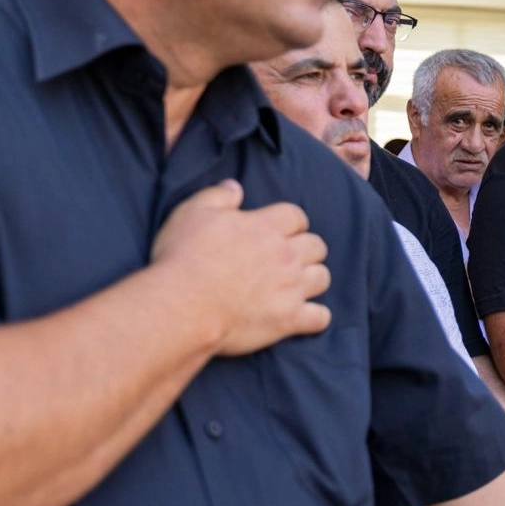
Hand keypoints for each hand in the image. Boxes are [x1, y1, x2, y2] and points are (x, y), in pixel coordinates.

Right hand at [151, 180, 330, 354]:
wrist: (181, 306)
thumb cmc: (182, 257)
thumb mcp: (192, 212)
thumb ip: (218, 196)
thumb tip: (235, 186)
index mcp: (266, 227)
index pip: (297, 216)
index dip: (289, 222)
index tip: (279, 230)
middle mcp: (286, 255)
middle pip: (316, 245)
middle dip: (305, 249)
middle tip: (287, 258)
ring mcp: (291, 288)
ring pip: (323, 277)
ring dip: (312, 279)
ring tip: (295, 285)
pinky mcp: (290, 319)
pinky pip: (321, 317)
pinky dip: (316, 317)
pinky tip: (303, 316)